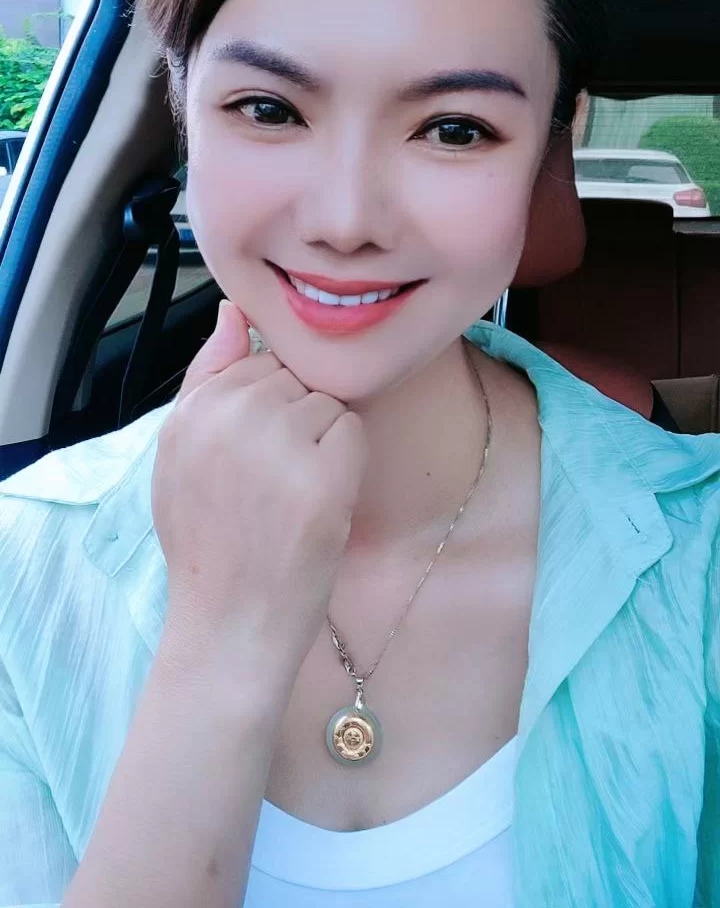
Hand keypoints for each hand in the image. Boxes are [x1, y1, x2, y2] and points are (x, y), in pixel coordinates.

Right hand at [152, 301, 367, 685]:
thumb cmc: (209, 540)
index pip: (259, 363)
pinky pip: (354, 431)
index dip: (267, 410)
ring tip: (291, 496)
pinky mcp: (322, 476)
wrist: (230, 623)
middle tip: (271, 485)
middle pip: (297, 379)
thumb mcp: (180, 453)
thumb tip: (233, 309)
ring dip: (324, 444)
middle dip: (297, 423)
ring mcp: (278, 445)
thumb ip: (207, 375)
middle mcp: (232, 417)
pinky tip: (319, 504)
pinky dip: (348, 465)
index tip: (250, 461)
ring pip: (329, 402)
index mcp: (193, 409)